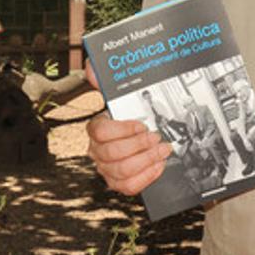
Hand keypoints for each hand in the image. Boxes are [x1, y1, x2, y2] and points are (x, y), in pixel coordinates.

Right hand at [84, 63, 172, 194]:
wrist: (133, 134)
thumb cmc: (126, 115)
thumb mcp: (119, 96)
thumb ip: (104, 80)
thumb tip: (92, 68)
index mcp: (95, 129)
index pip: (100, 132)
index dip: (123, 130)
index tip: (141, 124)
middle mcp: (97, 151)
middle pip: (113, 154)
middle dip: (139, 146)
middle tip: (156, 138)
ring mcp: (106, 168)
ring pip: (122, 171)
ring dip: (146, 161)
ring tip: (162, 150)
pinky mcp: (118, 182)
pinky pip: (129, 186)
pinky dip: (146, 177)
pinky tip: (158, 165)